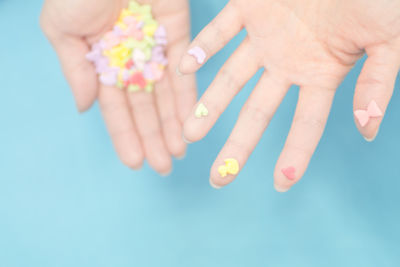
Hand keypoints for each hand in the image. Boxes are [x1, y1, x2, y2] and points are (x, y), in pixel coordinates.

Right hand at [41, 0, 195, 173]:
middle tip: (164, 167)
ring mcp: (155, 49)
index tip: (135, 162)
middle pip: (144, 107)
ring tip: (179, 153)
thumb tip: (82, 108)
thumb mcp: (63, 28)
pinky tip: (191, 123)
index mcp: (101, 60)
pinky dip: (188, 98)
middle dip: (153, 138)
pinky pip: (185, 72)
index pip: (114, 106)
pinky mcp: (180, 35)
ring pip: (166, 96)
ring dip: (172, 125)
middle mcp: (130, 59)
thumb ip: (73, 69)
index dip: (125, 135)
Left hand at [179, 0, 399, 190]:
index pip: (306, 124)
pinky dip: (203, 46)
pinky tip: (184, 67)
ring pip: (231, 78)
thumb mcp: (388, 38)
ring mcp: (265, 36)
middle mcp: (287, 62)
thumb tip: (368, 130)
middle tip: (217, 178)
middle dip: (237, 145)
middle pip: (258, 112)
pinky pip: (220, 30)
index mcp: (320, 72)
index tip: (281, 186)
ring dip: (209, 104)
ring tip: (188, 133)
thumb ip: (378, 82)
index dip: (295, 155)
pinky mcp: (248, 6)